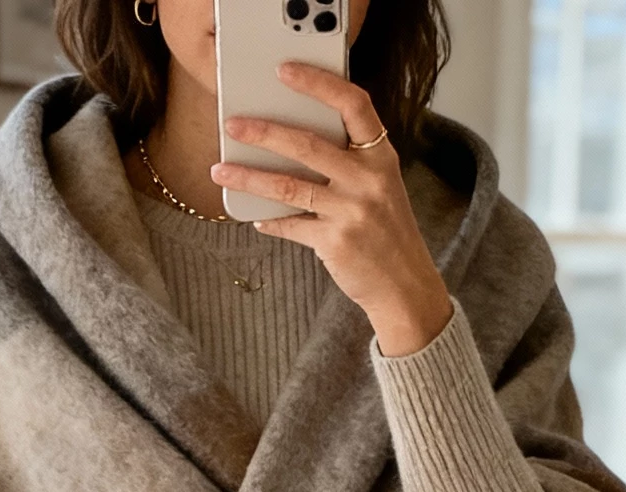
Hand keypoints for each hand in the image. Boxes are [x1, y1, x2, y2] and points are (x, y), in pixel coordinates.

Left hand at [212, 65, 452, 357]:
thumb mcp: (381, 186)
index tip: (285, 71)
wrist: (405, 286)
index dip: (318, 83)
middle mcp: (368, 179)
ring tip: (221, 171)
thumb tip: (294, 141)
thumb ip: (350, 162)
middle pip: (308, 144)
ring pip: (289, 186)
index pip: (353, 104)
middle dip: (264, 132)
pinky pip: (291, 225)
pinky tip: (255, 218)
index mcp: (381, 156)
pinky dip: (271, 221)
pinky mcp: (334, 242)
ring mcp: (351, 211)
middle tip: (233, 125)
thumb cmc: (387, 232)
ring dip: (249, 178)